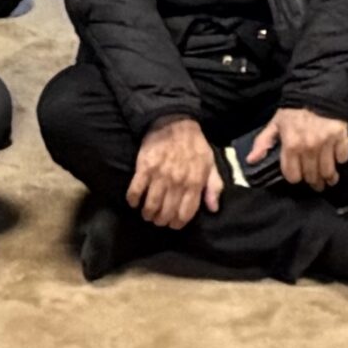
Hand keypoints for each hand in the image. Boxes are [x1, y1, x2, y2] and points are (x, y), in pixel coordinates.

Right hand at [127, 115, 223, 230]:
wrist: (175, 123)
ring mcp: (159, 175)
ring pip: (150, 206)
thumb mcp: (210, 164)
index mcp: (195, 181)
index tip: (173, 224)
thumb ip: (214, 187)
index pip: (185, 213)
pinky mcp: (144, 168)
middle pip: (166, 213)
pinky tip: (135, 202)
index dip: (178, 223)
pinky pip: (135, 191)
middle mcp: (177, 181)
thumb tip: (213, 208)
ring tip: (148, 213)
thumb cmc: (194, 145)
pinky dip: (133, 200)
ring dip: (148, 214)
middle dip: (162, 221)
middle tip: (159, 219)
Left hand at [249, 105, 347, 190]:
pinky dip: (341, 160)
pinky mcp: (341, 137)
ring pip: (328, 171)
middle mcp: (308, 147)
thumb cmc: (294, 109)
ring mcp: (326, 143)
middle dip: (313, 182)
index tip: (298, 176)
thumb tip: (251, 160)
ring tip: (329, 180)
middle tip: (315, 183)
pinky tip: (337, 158)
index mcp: (291, 145)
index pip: (293, 176)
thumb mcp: (276, 123)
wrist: (317, 89)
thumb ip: (263, 142)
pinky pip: (343, 157)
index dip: (295, 178)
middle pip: (311, 176)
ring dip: (328, 178)